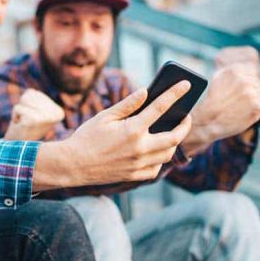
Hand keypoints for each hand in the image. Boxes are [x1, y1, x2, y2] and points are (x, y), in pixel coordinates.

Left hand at [4, 89, 64, 140]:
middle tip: (26, 122)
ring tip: (24, 123)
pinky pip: (17, 108)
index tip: (31, 119)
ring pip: (23, 99)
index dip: (26, 105)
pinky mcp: (33, 120)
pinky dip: (14, 116)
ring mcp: (46, 117)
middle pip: (29, 95)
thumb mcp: (34, 110)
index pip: (33, 93)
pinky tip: (21, 126)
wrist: (18, 150)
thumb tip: (31, 92)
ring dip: (19, 111)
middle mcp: (56, 114)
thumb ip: (34, 97)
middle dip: (22, 107)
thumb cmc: (24, 128)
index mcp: (58, 112)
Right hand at [32, 81, 192, 190]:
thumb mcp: (105, 116)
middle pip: (175, 137)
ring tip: (171, 132)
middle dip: (184, 125)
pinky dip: (159, 159)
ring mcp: (138, 164)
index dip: (175, 93)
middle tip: (185, 117)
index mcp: (132, 129)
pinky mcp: (135, 176)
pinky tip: (155, 151)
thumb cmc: (87, 137)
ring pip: (168, 154)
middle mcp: (139, 148)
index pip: (160, 107)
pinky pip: (156, 168)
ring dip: (173, 142)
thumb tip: (146, 91)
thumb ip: (128, 105)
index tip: (187, 84)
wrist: (73, 165)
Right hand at [182, 46, 259, 154]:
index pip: (251, 73)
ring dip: (254, 101)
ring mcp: (252, 93)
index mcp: (236, 70)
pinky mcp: (257, 106)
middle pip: (256, 84)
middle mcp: (245, 80)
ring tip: (240, 107)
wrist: (208, 121)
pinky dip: (257, 112)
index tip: (236, 93)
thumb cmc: (213, 101)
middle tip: (237, 102)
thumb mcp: (218, 78)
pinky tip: (244, 113)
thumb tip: (240, 64)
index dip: (244, 85)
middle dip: (249, 93)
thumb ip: (232, 70)